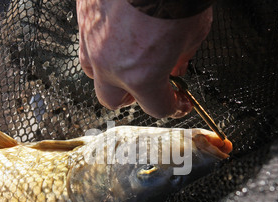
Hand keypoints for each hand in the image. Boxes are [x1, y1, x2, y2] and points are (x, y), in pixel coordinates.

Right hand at [76, 0, 212, 117]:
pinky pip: (88, 42)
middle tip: (147, 86)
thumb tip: (178, 64)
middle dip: (132, 97)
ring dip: (111, 74)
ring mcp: (91, 41)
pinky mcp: (82, 18)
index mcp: (142, 75)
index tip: (178, 101)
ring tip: (127, 61)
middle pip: (114, 101)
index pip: (156, 107)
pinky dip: (103, 44)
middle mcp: (110, 64)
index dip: (172, 107)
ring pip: (94, 73)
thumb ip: (183, 56)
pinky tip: (116, 33)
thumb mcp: (194, 32)